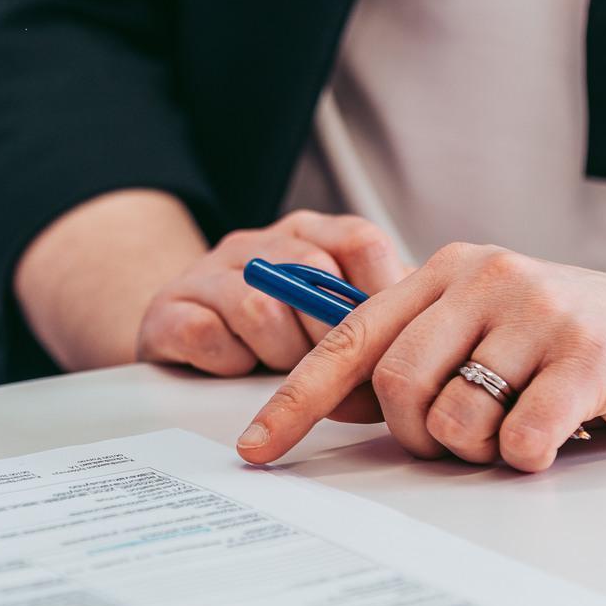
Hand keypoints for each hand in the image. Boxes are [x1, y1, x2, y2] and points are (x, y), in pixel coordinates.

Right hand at [138, 210, 408, 373]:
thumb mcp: (331, 313)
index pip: (358, 241)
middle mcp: (258, 244)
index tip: (389, 337)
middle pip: (310, 276)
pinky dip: (229, 360)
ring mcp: (209, 273)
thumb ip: (379, 315)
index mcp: (306, 235)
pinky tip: (236, 367)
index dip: (379, 290)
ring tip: (281, 369)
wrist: (182, 330)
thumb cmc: (274, 330)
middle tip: (336, 371)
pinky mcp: (169, 311)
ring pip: (258, 307)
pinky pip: (205, 333)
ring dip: (279, 352)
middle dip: (330, 336)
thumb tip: (436, 336)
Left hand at [235, 244, 605, 471]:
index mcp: (449, 271)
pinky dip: (530, 457)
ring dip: (479, 450)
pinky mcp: (590, 355)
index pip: (348, 340)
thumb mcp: (492, 324)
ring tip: (522, 428)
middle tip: (463, 442)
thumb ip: (424, 349)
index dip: (293, 400)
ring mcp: (540, 312)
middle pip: (398, 388)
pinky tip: (560, 435)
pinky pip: (520, 438)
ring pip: (455, 420)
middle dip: (419, 438)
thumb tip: (337, 401)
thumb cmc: (580, 342)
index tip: (254, 450)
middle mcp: (487, 278)